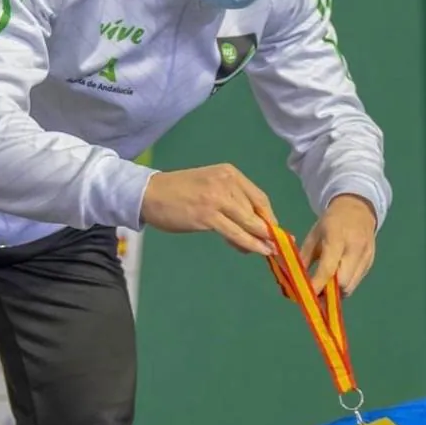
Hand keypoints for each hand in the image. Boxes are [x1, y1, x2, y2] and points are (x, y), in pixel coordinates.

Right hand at [141, 164, 276, 254]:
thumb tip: (252, 230)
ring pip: (248, 222)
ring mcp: (217, 198)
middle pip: (256, 210)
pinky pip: (234, 232)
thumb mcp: (209, 189)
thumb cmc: (179, 193)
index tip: (275, 231)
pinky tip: (254, 250)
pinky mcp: (207, 215)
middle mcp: (227, 182)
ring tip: (269, 251)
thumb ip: (231, 205)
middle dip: (267, 230)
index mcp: (230, 173)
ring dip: (261, 239)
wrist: (149, 194)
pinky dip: (248, 243)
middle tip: (276, 245)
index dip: (270, 216)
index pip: (258, 197)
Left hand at [302, 194, 376, 295]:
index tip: (305, 296)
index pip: (328, 269)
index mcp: (337, 237)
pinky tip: (336, 281)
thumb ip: (304, 258)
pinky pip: (356, 281)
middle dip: (328, 293)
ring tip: (324, 290)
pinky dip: (345, 286)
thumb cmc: (332, 221)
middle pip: (343, 283)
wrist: (358, 208)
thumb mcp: (314, 235)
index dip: (317, 286)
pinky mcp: (371, 262)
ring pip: (351, 286)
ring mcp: (366, 256)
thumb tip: (295, 281)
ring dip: (336, 293)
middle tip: (314, 295)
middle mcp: (355, 248)